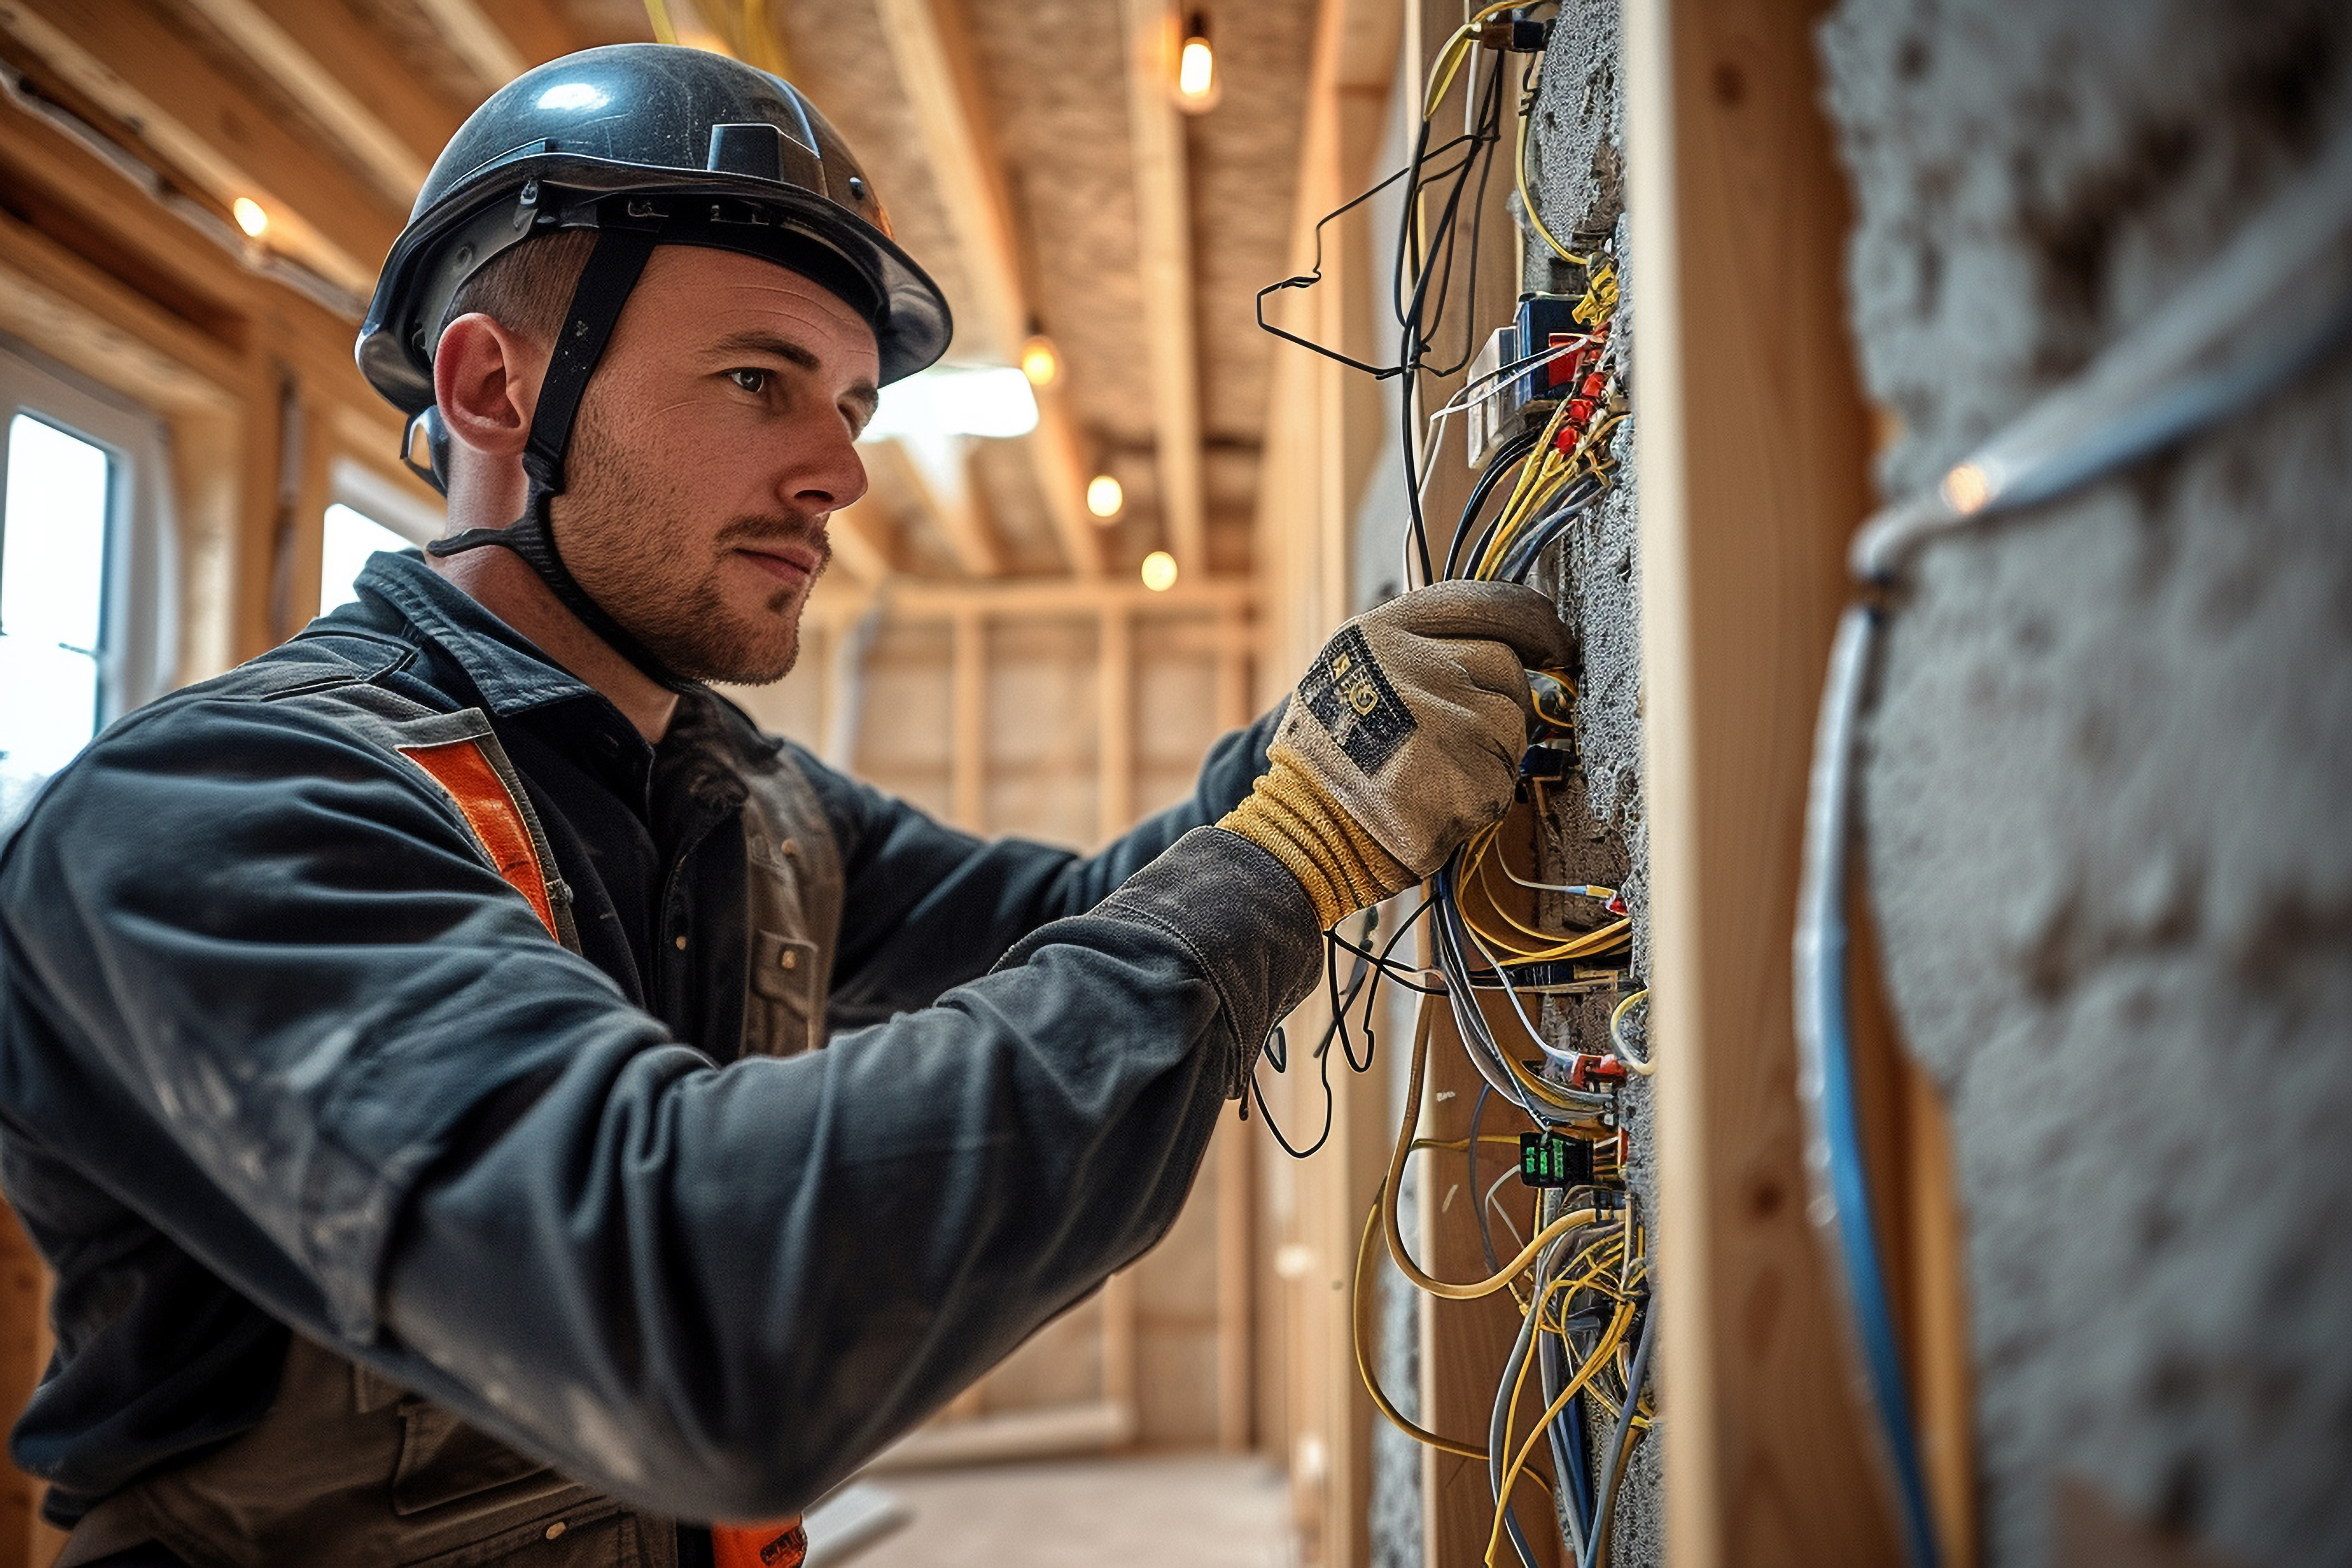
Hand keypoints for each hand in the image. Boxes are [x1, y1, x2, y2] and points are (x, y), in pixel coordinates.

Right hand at [1220, 581, 1571, 927]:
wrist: (1307, 831)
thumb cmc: (1329, 760)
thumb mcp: (1353, 674)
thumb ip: (1419, 648)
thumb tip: (1501, 642)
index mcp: (1384, 632)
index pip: (1483, 603)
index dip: (1529, 621)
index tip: (1553, 642)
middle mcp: (1418, 666)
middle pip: (1505, 666)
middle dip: (1497, 700)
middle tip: (1456, 738)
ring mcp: (1451, 719)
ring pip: (1513, 724)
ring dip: (1491, 753)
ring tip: (1434, 774)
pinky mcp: (1473, 773)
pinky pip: (1506, 776)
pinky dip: (1483, 795)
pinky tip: (1439, 802)